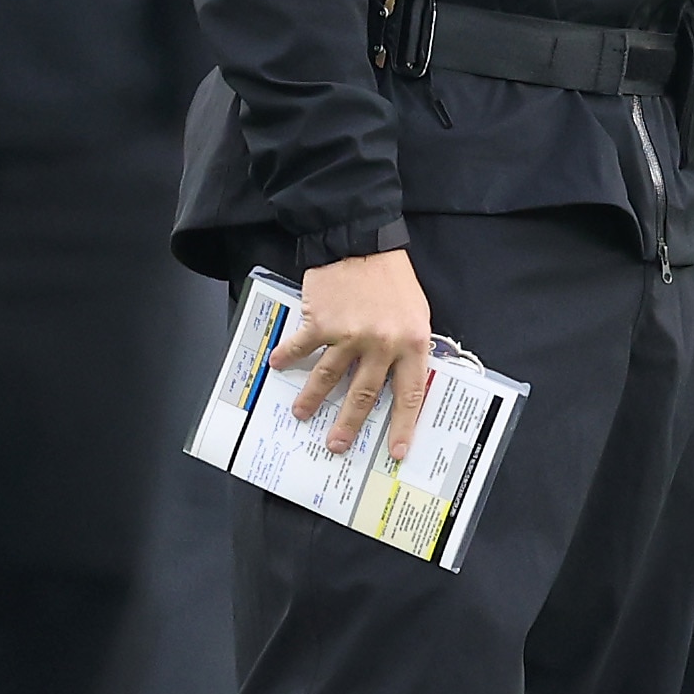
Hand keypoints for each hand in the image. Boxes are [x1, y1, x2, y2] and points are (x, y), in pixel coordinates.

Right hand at [277, 248, 433, 459]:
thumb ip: (409, 346)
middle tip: (336, 445)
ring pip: (328, 378)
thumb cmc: (393, 278)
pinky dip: (287, 358)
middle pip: (363, 395)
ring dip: (312, 399)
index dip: (403, 425)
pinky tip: (277, 366)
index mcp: (412, 342)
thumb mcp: (416, 313)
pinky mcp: (322, 323)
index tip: (396, 451)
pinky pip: (301, 348)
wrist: (362, 242)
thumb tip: (400, 380)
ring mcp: (350, 335)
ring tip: (301, 413)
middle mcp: (382, 344)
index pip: (410, 393)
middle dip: (348, 425)